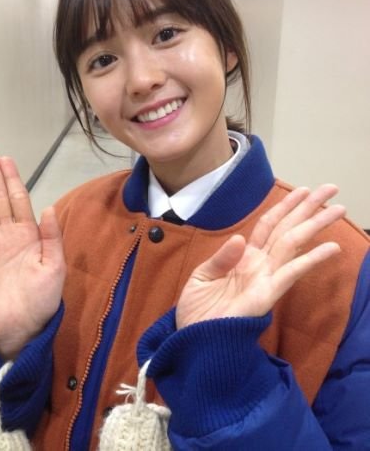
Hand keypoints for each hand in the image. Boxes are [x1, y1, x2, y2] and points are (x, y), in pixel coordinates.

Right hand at [0, 149, 65, 358]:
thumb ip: (52, 236)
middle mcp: (9, 233)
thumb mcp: (55, 265)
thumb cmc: (43, 297)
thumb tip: (49, 207)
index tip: (7, 160)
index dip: (13, 179)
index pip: (20, 199)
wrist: (21, 323)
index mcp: (29, 234)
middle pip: (0, 198)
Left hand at [176, 185, 344, 328]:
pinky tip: (330, 247)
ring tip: (338, 208)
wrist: (192, 340)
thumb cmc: (196, 310)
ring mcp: (266, 278)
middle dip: (309, 208)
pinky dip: (311, 259)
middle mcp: (260, 264)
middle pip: (288, 229)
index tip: (303, 191)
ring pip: (294, 244)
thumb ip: (222, 258)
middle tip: (331, 189)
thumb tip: (241, 239)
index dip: (285, 207)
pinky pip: (291, 273)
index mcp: (244, 257)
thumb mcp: (202, 277)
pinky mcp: (267, 295)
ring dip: (316, 225)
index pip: (268, 225)